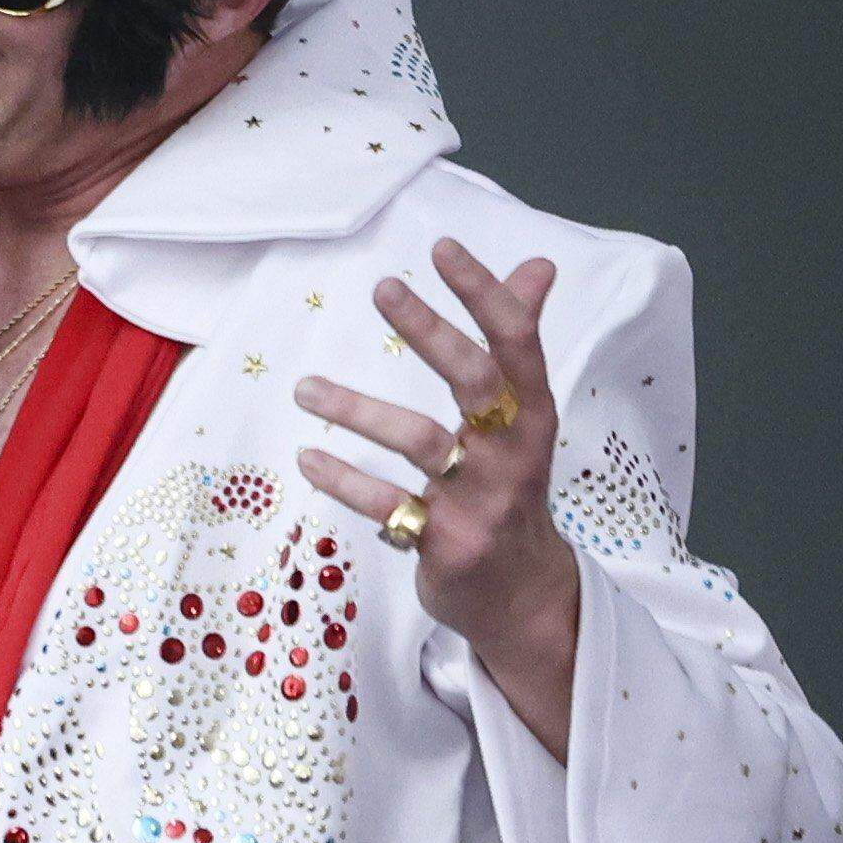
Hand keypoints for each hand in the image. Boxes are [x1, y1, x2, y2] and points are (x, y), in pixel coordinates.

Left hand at [292, 239, 585, 665]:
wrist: (523, 594)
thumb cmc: (511, 488)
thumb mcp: (525, 419)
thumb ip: (519, 343)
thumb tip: (538, 265)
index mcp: (534, 414)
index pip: (517, 341)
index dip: (484, 293)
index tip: (442, 248)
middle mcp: (514, 452)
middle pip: (475, 380)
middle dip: (431, 330)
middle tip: (382, 286)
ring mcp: (480, 499)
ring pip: (419, 442)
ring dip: (357, 411)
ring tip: (304, 388)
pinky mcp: (445, 543)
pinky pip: (386, 505)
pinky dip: (344, 482)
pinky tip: (307, 460)